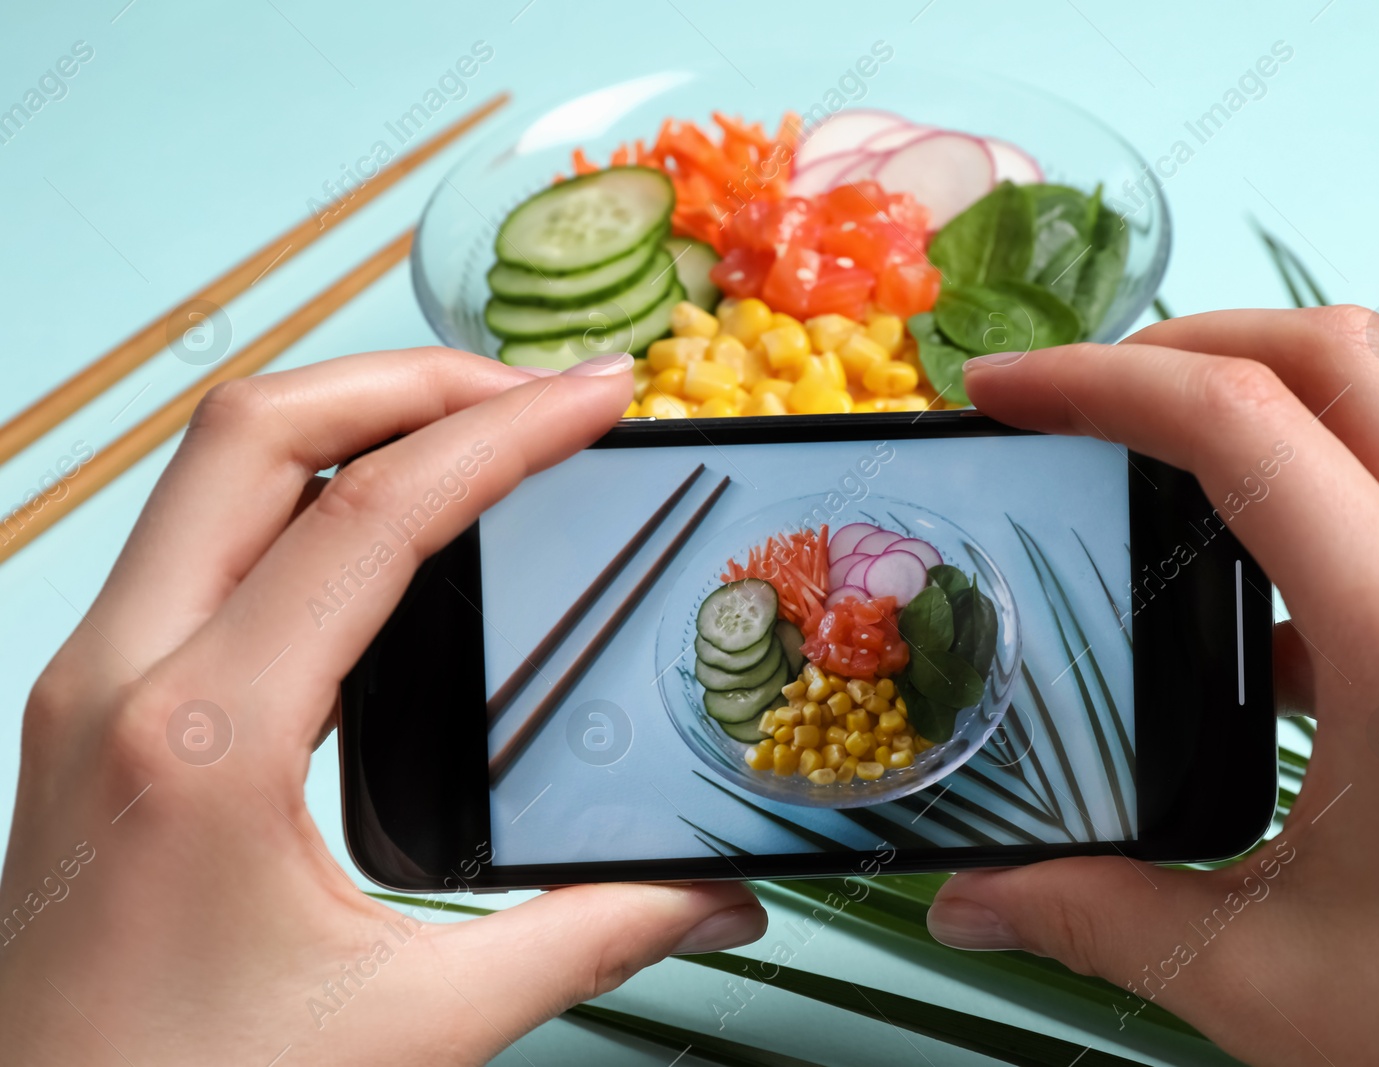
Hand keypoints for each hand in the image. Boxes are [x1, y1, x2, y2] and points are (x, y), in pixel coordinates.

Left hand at [0, 349, 765, 1064]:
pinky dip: (303, 496)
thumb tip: (717, 898)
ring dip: (351, 423)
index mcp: (206, 738)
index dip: (505, 432)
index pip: (372, 516)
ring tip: (479, 432)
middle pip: (255, 431)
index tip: (600, 398)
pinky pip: (199, 543)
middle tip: (538, 391)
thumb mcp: (417, 1024)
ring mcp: (91, 686)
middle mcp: (124, 679)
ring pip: (212, 472)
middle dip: (411, 378)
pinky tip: (390, 534)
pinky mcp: (94, 712)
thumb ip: (589, 939)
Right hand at [928, 307, 1378, 1064]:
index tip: (1002, 389)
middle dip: (1182, 344)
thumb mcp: (1257, 976)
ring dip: (1258, 402)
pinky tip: (1244, 595)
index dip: (1097, 379)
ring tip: (1141, 461)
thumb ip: (1087, 910)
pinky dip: (1316, 488)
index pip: (1241, 421)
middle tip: (1072, 398)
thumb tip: (965, 894)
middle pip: (1336, 355)